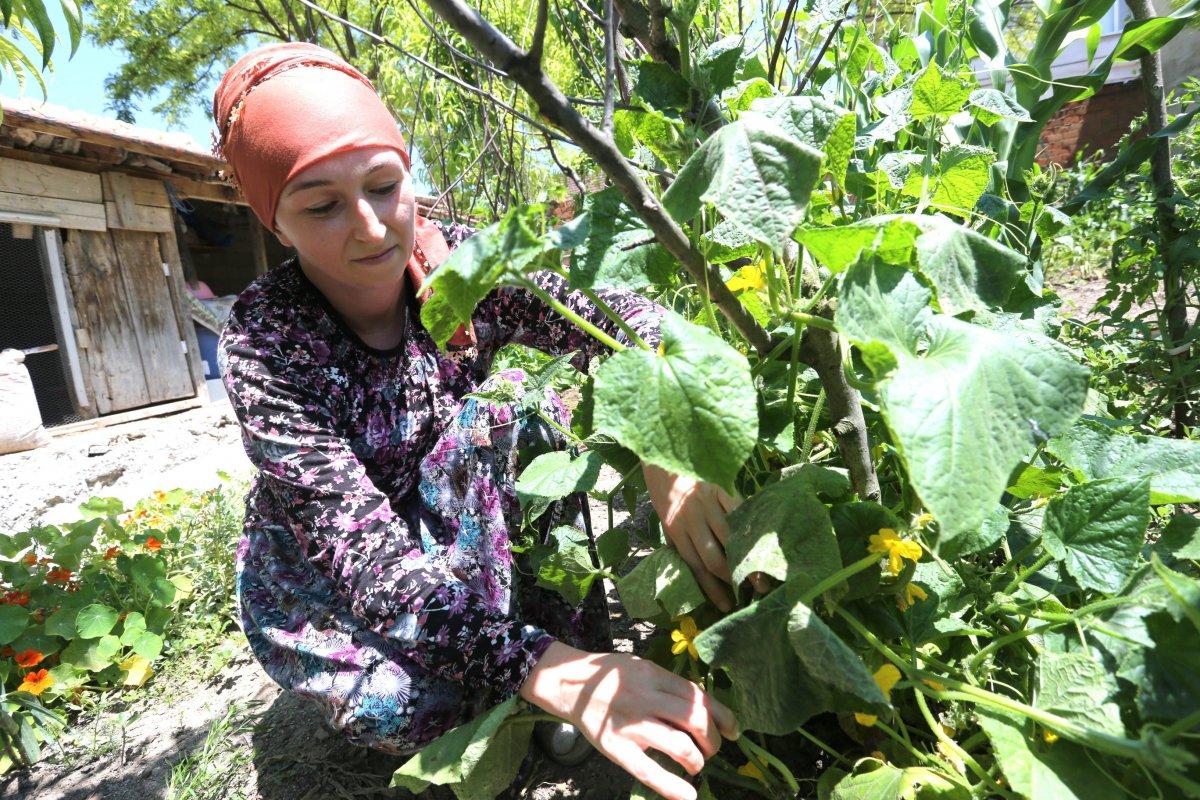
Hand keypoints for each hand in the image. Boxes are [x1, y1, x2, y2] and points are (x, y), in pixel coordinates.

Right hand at [520, 642, 737, 799]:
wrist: (568, 683)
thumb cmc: (611, 677)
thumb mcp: (643, 668)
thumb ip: (669, 685)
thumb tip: (704, 708)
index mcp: (654, 676)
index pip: (699, 697)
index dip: (723, 716)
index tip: (733, 730)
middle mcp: (646, 698)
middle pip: (695, 721)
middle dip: (713, 740)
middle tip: (712, 749)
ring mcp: (631, 725)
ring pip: (679, 746)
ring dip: (697, 760)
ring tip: (696, 764)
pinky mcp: (616, 748)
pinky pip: (649, 771)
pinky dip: (672, 787)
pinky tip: (688, 795)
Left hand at [642, 465, 769, 611]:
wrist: (663, 455)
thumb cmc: (664, 491)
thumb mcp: (666, 519)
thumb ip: (682, 541)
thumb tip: (699, 569)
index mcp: (676, 531)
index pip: (696, 567)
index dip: (712, 589)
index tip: (726, 605)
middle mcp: (691, 520)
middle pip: (715, 557)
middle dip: (733, 578)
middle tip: (752, 592)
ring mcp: (707, 504)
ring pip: (730, 537)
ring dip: (746, 558)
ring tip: (761, 573)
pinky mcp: (720, 488)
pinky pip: (738, 512)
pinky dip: (749, 527)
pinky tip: (760, 540)